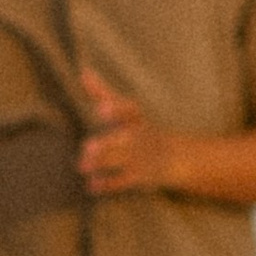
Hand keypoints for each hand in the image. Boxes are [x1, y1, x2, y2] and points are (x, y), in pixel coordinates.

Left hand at [77, 68, 181, 195]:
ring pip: (121, 160)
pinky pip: (124, 181)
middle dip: (108, 144)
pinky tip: (91, 185)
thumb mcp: (126, 110)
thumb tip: (82, 71)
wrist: (174, 157)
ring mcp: (141, 157)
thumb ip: (102, 92)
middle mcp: (139, 136)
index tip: (101, 108)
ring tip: (82, 165)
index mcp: (136, 118)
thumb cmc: (140, 128)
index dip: (116, 110)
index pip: (129, 111)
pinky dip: (108, 183)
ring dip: (103, 163)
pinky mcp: (140, 176)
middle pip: (124, 139)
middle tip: (88, 146)